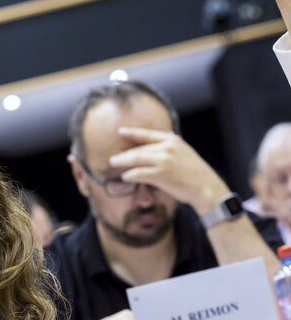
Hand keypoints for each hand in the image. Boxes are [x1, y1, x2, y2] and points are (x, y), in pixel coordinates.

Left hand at [109, 127, 230, 213]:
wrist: (206, 188)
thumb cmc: (196, 173)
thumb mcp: (186, 151)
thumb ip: (174, 143)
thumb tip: (167, 132)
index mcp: (173, 141)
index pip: (148, 134)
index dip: (133, 132)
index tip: (120, 131)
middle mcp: (167, 148)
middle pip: (139, 149)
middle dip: (125, 154)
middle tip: (113, 158)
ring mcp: (163, 161)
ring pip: (136, 158)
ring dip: (122, 161)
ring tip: (113, 163)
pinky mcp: (160, 174)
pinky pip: (139, 173)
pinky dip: (130, 175)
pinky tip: (125, 177)